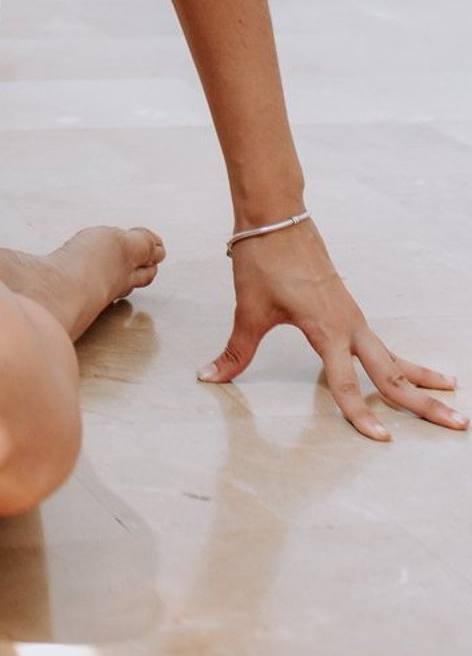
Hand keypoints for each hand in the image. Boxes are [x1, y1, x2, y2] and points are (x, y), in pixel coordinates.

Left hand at [198, 220, 464, 439]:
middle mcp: (349, 325)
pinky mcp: (348, 308)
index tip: (381, 440)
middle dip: (423, 402)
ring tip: (451, 396)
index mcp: (327, 329)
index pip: (348, 383)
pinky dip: (401, 360)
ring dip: (421, 379)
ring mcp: (353, 316)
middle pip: (392, 373)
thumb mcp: (248, 309)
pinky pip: (381, 343)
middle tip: (457, 424)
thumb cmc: (263, 259)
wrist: (276, 215)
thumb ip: (235, 350)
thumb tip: (209, 377)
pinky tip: (409, 371)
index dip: (361, 415)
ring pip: (394, 356)